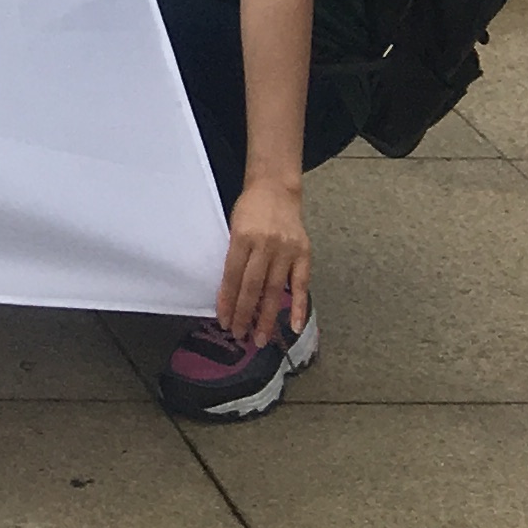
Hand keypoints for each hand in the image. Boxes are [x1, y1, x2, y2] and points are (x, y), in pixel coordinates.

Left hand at [216, 171, 310, 348]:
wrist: (276, 189)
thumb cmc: (250, 210)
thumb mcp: (234, 227)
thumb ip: (235, 256)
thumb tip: (231, 295)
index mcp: (242, 236)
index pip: (232, 275)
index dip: (228, 300)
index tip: (224, 321)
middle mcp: (265, 244)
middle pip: (252, 286)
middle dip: (245, 314)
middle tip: (239, 335)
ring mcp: (286, 250)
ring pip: (274, 289)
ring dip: (267, 317)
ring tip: (260, 338)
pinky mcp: (304, 254)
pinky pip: (301, 285)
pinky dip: (299, 307)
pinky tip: (294, 327)